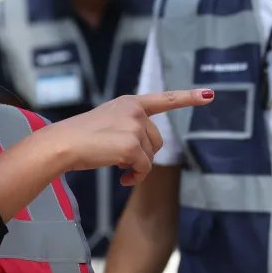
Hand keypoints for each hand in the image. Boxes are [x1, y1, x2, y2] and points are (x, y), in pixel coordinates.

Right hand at [38, 89, 214, 185]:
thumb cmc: (80, 136)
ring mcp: (135, 128)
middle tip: (122, 160)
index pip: (164, 99)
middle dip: (144, 154)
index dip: (188, 97)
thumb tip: (143, 153)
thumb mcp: (108, 121)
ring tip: (116, 164)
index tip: (209, 95)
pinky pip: (144, 169)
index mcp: (130, 103)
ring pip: (151, 156)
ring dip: (137, 166)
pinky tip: (121, 177)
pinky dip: (135, 177)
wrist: (63, 144)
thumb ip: (129, 127)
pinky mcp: (132, 146)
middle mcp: (136, 112)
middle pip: (157, 140)